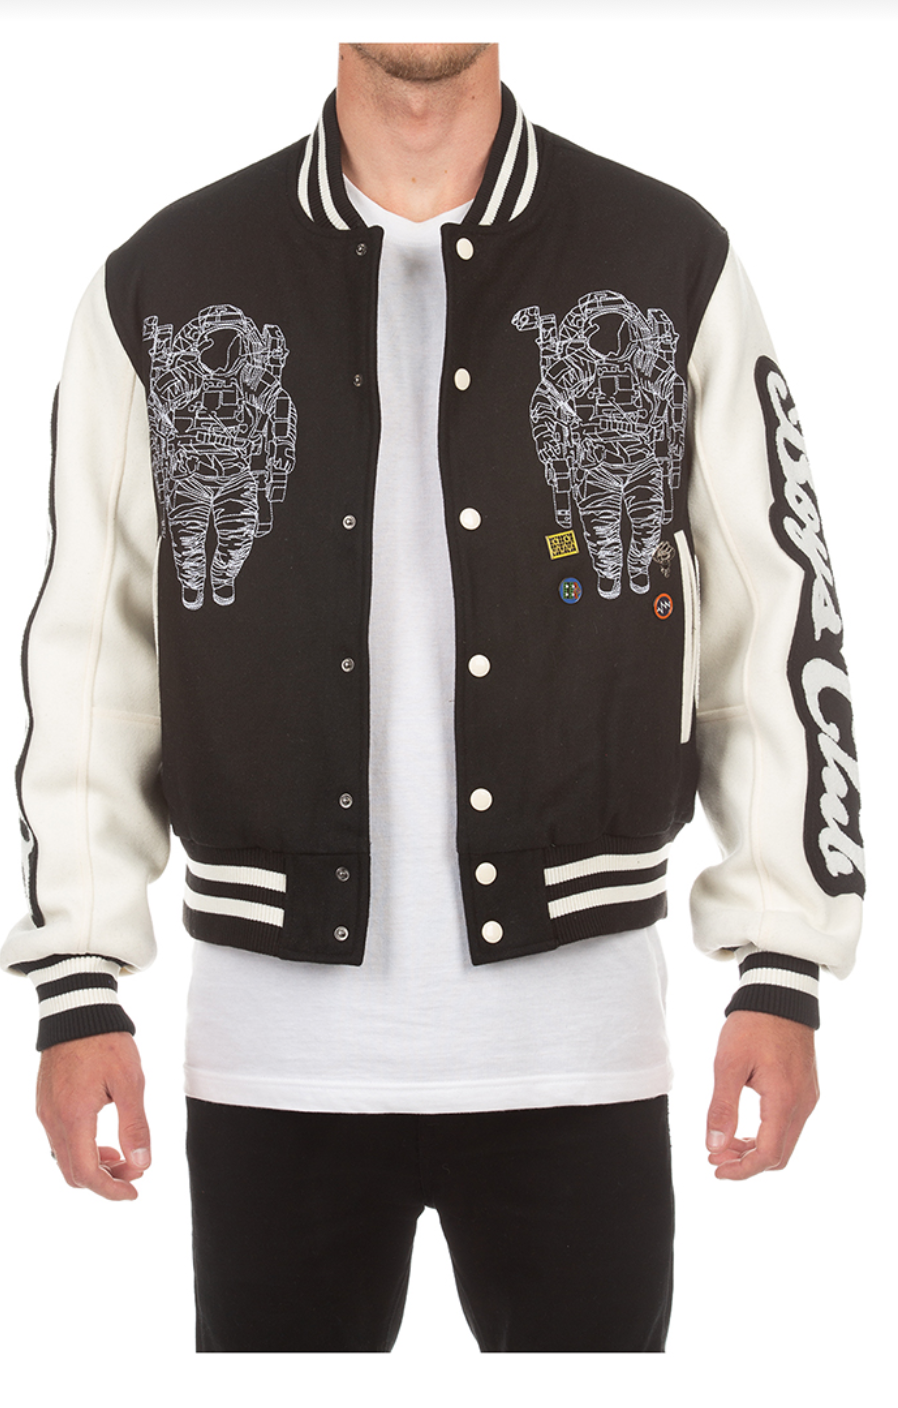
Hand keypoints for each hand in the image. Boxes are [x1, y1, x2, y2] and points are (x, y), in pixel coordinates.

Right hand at [36, 1032, 150, 1200]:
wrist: (77, 1011)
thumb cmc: (106, 1043)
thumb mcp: (130, 1082)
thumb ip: (135, 1125)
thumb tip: (142, 1163)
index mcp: (74, 1117)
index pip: (87, 1173)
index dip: (111, 1190)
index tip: (134, 1191)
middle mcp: (53, 1120)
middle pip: (73, 1172)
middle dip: (105, 1180)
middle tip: (135, 1170)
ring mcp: (45, 1112)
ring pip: (64, 1158)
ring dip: (93, 1165)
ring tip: (122, 1155)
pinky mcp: (45, 1103)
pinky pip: (59, 1140)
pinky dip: (81, 1149)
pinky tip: (103, 1138)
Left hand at [705, 1011, 818, 1180]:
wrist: (779, 996)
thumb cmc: (752, 1025)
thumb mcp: (728, 1064)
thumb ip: (722, 1107)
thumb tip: (714, 1145)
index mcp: (784, 1099)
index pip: (768, 1155)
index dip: (741, 1170)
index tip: (715, 1168)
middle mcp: (803, 1104)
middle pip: (779, 1155)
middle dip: (746, 1163)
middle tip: (715, 1155)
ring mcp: (808, 1097)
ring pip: (785, 1142)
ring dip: (756, 1149)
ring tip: (725, 1142)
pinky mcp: (806, 1089)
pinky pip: (789, 1125)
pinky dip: (767, 1134)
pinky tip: (744, 1127)